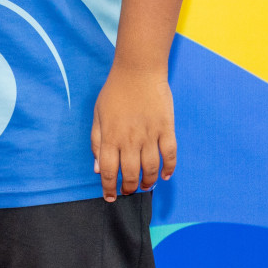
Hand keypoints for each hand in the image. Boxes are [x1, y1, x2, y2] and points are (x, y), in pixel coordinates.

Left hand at [91, 66, 175, 201]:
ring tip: (145, 186)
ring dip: (148, 182)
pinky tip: (165, 176)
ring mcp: (150, 135)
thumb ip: (96, 141)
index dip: (109, 188)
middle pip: (130, 174)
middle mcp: (130, 139)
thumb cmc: (115, 91)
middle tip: (128, 191)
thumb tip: (98, 168)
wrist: (138, 70)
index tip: (110, 197)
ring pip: (151, 169)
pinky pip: (170, 155)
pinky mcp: (167, 129)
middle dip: (128, 188)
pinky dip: (169, 168)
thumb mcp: (98, 114)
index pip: (108, 171)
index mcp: (110, 136)